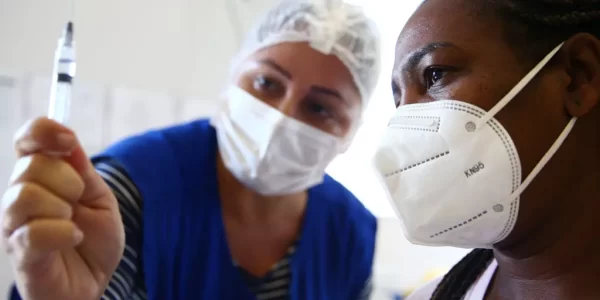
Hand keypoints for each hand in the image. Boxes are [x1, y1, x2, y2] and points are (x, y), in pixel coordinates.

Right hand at [1, 117, 124, 299]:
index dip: (43, 131)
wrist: (96, 282)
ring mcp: (14, 226)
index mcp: (40, 178)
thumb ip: (83, 172)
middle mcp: (19, 197)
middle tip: (78, 199)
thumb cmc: (94, 241)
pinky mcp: (20, 253)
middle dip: (67, 179)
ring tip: (73, 222)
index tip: (68, 140)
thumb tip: (68, 141)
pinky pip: (32, 232)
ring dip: (61, 206)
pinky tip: (73, 239)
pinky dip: (62, 233)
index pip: (26, 140)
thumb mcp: (99, 199)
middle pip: (29, 166)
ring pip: (24, 196)